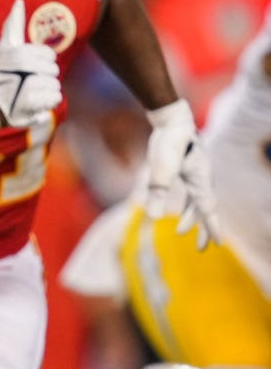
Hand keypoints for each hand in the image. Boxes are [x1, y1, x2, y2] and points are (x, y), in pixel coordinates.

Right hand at [0, 0, 61, 127]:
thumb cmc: (2, 74)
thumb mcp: (5, 49)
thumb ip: (13, 25)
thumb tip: (19, 1)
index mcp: (13, 52)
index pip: (47, 54)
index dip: (43, 60)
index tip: (27, 67)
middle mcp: (16, 66)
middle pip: (53, 69)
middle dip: (45, 76)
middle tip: (28, 82)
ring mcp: (22, 84)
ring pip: (54, 84)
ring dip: (46, 90)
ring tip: (30, 93)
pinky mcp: (28, 102)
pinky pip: (54, 97)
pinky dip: (48, 102)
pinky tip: (36, 103)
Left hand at [145, 99, 220, 250]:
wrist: (173, 120)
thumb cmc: (170, 142)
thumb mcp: (161, 168)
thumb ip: (157, 191)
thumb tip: (151, 217)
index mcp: (201, 181)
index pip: (208, 210)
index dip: (212, 228)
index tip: (217, 244)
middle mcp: (202, 179)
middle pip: (205, 209)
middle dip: (203, 229)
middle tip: (201, 248)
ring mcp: (196, 174)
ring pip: (197, 201)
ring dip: (192, 217)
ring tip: (180, 231)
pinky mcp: (187, 169)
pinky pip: (191, 192)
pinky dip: (187, 203)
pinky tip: (178, 209)